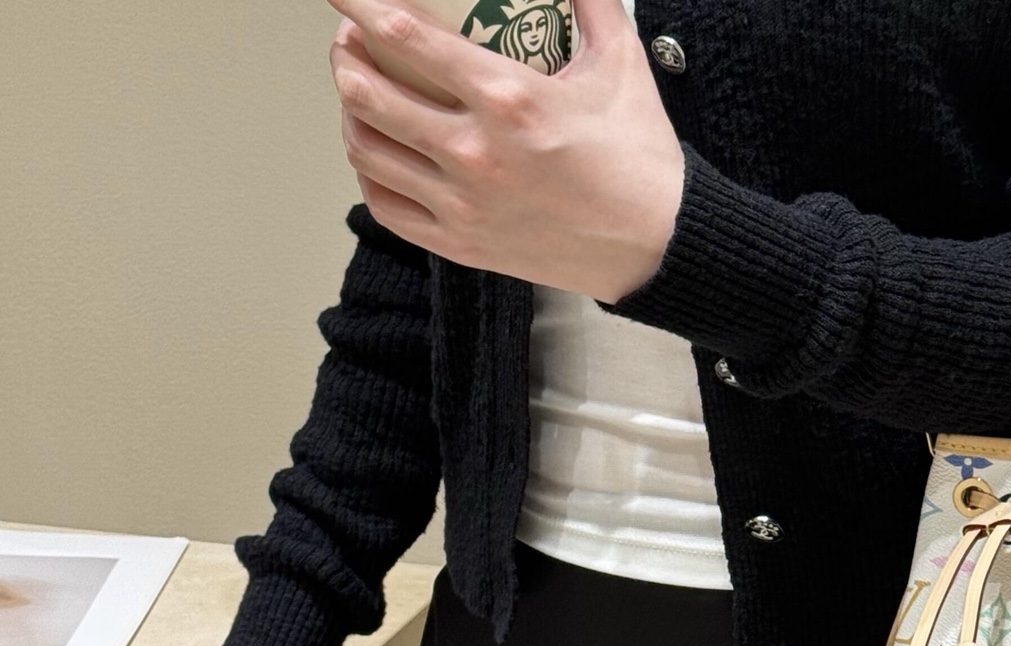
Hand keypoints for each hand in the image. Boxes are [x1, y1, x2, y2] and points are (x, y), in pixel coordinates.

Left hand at [325, 0, 684, 303]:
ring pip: (367, 150)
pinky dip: (368, 173)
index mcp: (509, 99)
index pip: (407, 35)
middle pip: (368, 93)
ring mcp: (462, 205)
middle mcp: (474, 153)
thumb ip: (589, 0)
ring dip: (350, 112)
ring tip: (358, 92)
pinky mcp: (462, 246)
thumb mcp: (620, 62)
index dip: (359, 3)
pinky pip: (385, 206)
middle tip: (351, 40)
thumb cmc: (639, 158)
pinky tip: (376, 152)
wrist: (657, 247)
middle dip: (345, 55)